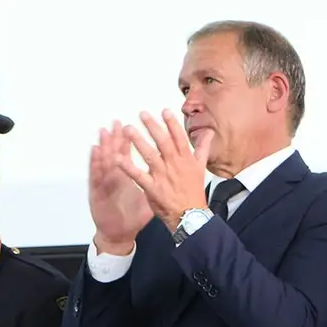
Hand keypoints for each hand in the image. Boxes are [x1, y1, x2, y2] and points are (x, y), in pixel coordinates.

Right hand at [89, 121, 151, 253]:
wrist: (119, 235)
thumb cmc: (132, 217)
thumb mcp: (149, 198)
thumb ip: (158, 184)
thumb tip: (174, 174)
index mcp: (128, 177)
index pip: (129, 155)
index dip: (131, 140)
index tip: (133, 125)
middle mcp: (116, 177)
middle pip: (116, 153)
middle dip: (117, 138)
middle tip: (117, 122)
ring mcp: (106, 184)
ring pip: (105, 161)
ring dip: (104, 146)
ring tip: (104, 132)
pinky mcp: (98, 193)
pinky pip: (96, 176)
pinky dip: (95, 163)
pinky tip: (94, 151)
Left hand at [116, 110, 211, 227]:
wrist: (190, 215)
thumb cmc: (194, 192)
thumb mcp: (201, 167)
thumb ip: (202, 148)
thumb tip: (208, 133)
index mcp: (186, 160)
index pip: (179, 138)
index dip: (172, 124)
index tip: (164, 111)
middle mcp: (174, 165)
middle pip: (163, 143)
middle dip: (153, 127)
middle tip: (142, 114)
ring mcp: (163, 176)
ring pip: (150, 155)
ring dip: (139, 141)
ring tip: (128, 129)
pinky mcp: (153, 188)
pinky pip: (138, 176)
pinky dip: (128, 167)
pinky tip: (118, 158)